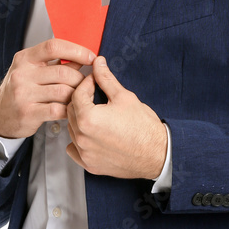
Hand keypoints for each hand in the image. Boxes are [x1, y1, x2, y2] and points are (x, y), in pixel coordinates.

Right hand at [0, 38, 95, 138]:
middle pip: (62, 72)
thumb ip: (57, 64)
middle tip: (87, 85)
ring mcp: (23, 93)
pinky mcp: (28, 112)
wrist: (0, 114)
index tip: (91, 57)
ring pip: (63, 91)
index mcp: (25, 58)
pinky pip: (57, 109)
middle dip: (80, 79)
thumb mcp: (33, 70)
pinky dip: (69, 110)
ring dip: (77, 96)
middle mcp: (22, 74)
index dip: (77, 50)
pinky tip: (70, 110)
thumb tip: (86, 58)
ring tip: (79, 98)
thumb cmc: (21, 89)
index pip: (53, 46)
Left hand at [66, 56, 166, 178]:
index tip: (95, 81)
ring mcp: (85, 153)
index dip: (87, 84)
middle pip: (71, 111)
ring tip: (97, 114)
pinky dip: (79, 141)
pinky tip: (91, 134)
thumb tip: (98, 64)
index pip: (77, 94)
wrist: (157, 154)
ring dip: (80, 119)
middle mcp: (82, 137)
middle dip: (82, 100)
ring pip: (72, 129)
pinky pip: (74, 150)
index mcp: (87, 118)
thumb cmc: (143, 128)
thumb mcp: (124, 97)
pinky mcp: (90, 164)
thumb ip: (106, 79)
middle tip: (96, 95)